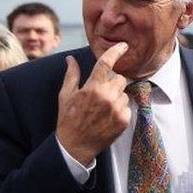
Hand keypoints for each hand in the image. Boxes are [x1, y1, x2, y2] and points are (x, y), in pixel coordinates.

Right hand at [56, 43, 130, 165]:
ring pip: (124, 93)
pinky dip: (120, 110)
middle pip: (120, 79)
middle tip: (100, 94)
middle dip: (112, 83)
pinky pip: (127, 107)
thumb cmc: (68, 119)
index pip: (106, 63)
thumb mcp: (66, 96)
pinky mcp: (124, 120)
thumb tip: (70, 58)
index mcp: (92, 88)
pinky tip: (107, 117)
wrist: (75, 146)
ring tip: (102, 108)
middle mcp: (107, 97)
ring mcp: (117, 109)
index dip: (116, 52)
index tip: (123, 46)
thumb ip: (71, 75)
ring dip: (116, 97)